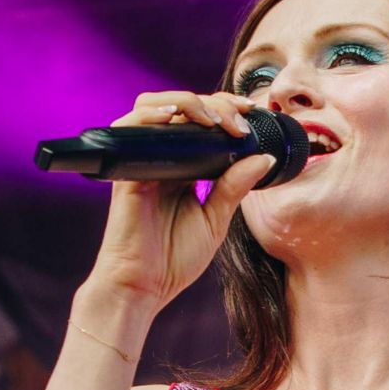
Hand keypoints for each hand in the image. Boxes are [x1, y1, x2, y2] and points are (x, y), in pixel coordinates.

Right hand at [84, 89, 276, 315]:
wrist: (144, 287)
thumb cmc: (173, 259)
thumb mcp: (215, 220)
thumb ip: (234, 187)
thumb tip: (263, 157)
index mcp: (181, 166)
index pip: (199, 121)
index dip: (224, 108)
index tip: (251, 113)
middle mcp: (159, 158)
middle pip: (178, 106)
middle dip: (212, 102)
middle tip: (239, 118)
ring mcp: (140, 161)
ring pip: (152, 106)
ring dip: (185, 102)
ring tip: (214, 119)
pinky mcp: (125, 171)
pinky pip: (130, 130)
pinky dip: (152, 116)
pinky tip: (176, 117)